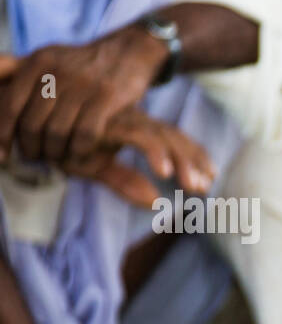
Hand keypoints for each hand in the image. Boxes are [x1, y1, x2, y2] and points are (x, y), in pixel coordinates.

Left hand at [0, 23, 166, 163]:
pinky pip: (85, 134)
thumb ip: (20, 70)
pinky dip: (80, 150)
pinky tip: (80, 153)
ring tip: (57, 158)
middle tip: (35, 156)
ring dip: (55, 152)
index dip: (4, 132)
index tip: (5, 151)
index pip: (10, 104)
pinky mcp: (107, 97)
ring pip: (57, 132)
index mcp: (37, 63)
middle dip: (31, 147)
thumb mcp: (48, 57)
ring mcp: (83, 85)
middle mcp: (57, 72)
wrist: (128, 52)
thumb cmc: (84, 64)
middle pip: (33, 123)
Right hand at [59, 107, 213, 208]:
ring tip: (193, 185)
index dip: (193, 158)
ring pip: (161, 137)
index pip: (172, 141)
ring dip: (180, 161)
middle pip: (172, 138)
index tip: (210, 178)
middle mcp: (132, 121)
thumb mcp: (95, 168)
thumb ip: (124, 182)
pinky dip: (153, 153)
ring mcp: (120, 119)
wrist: (29, 121)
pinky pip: (137, 137)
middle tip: (206, 186)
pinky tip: (163, 173)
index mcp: (135, 129)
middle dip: (192, 162)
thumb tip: (156, 203)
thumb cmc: (61, 143)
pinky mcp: (107, 122)